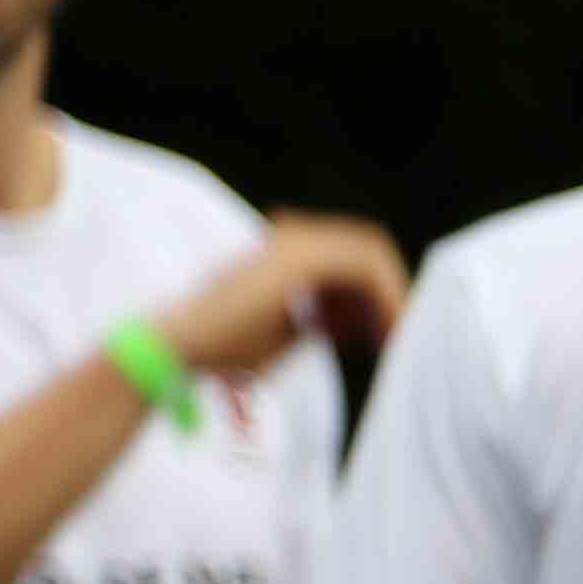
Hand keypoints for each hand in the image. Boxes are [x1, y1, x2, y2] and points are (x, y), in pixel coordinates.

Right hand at [154, 213, 409, 379]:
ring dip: (393, 294)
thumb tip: (365, 318)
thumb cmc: (227, 346)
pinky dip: (386, 296)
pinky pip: (363, 266)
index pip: (350, 253)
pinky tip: (389, 330)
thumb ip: (327, 317)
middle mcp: (291, 237)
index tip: (385, 330)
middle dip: (391, 288)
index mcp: (286, 250)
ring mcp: (293, 242)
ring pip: (370, 252)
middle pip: (367, 246)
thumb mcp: (291, 329)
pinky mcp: (296, 257)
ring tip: (397, 336)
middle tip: (400, 331)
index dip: (378, 288)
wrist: (182, 346)